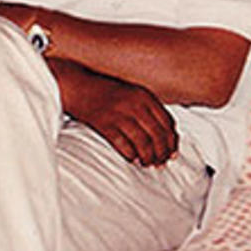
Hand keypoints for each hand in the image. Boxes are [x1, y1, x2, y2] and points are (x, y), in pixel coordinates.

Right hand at [50, 58, 177, 165]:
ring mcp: (119, 115)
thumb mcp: (132, 93)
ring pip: (143, 142)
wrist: (78, 87)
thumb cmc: (106, 92)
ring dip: (148, 157)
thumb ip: (149, 109)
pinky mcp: (105, 124)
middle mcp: (135, 105)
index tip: (172, 152)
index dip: (172, 141)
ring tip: (148, 164)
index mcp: (144, 96)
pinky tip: (133, 159)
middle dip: (162, 153)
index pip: (167, 123)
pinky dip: (130, 155)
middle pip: (157, 135)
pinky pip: (123, 144)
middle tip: (161, 163)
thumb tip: (164, 134)